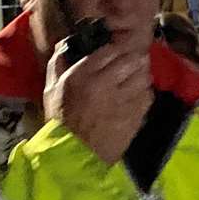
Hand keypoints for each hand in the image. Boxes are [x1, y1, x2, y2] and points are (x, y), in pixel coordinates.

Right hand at [44, 44, 151, 164]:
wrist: (74, 154)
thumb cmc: (61, 122)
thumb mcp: (51, 90)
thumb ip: (58, 64)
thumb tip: (65, 45)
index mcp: (82, 75)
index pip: (110, 50)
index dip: (117, 49)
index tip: (118, 53)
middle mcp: (104, 84)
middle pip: (131, 59)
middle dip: (134, 59)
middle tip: (133, 62)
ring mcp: (122, 100)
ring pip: (143, 76)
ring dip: (141, 75)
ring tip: (137, 78)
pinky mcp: (134, 115)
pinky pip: (147, 96)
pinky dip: (145, 93)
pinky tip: (138, 96)